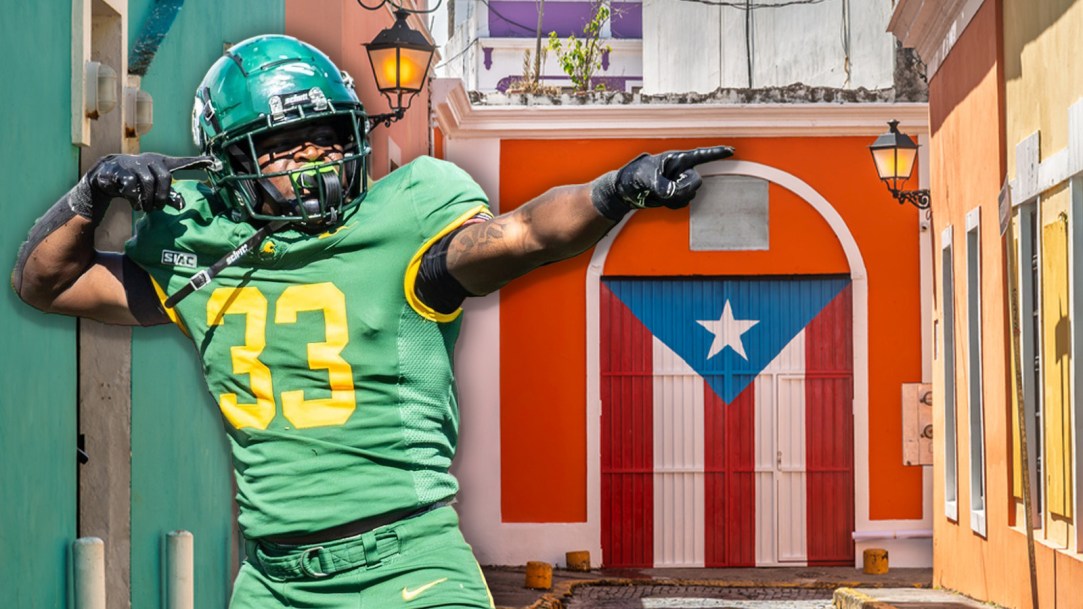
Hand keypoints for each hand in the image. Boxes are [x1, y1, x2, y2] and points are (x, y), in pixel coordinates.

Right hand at [86, 153, 216, 211]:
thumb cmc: (137, 181)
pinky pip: (131, 186)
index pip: (182, 162)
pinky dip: (135, 199)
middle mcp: (150, 160)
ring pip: (148, 182)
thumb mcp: (154, 187)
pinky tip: (136, 204)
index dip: (197, 162)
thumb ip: (168, 195)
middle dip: (163, 196)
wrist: (107, 175)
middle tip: (158, 207)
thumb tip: (181, 206)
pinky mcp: (120, 171)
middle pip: (165, 177)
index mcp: (162, 163)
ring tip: (147, 208)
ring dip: (149, 199)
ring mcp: (135, 164)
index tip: (213, 161)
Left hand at [591, 146, 734, 219]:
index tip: (732, 151)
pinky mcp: (676, 196)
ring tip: (658, 193)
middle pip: (696, 181)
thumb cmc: (635, 176)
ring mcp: (679, 184)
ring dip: (675, 198)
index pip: (700, 155)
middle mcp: (681, 170)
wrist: (627, 190)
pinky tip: (660, 200)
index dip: (717, 153)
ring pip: (690, 195)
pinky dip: (672, 205)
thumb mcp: (646, 178)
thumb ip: (661, 185)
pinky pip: (682, 203)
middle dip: (683, 188)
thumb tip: (673, 194)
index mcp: (676, 159)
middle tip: (664, 190)